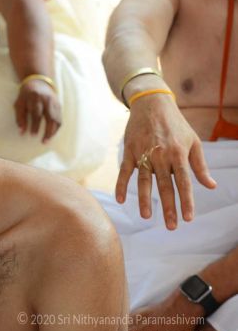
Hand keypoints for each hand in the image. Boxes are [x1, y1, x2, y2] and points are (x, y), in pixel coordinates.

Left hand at [14, 79, 61, 142]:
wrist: (39, 82)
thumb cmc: (26, 95)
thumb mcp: (19, 103)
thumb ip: (19, 117)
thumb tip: (21, 132)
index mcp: (35, 98)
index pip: (37, 113)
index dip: (35, 125)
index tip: (32, 135)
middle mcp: (47, 100)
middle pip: (50, 117)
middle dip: (47, 131)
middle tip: (43, 141)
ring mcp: (54, 102)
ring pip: (57, 119)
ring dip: (53, 131)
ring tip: (48, 140)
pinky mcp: (58, 105)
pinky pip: (59, 118)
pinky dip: (56, 127)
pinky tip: (52, 134)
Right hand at [116, 95, 215, 229]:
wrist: (152, 104)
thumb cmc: (176, 124)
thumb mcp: (193, 141)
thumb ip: (200, 165)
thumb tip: (211, 186)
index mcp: (179, 154)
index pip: (184, 182)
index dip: (186, 201)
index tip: (188, 218)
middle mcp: (161, 156)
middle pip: (165, 186)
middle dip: (168, 207)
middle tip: (171, 226)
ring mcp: (144, 154)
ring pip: (144, 181)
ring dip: (145, 200)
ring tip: (147, 217)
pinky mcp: (130, 152)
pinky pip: (125, 171)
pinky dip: (122, 185)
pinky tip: (120, 199)